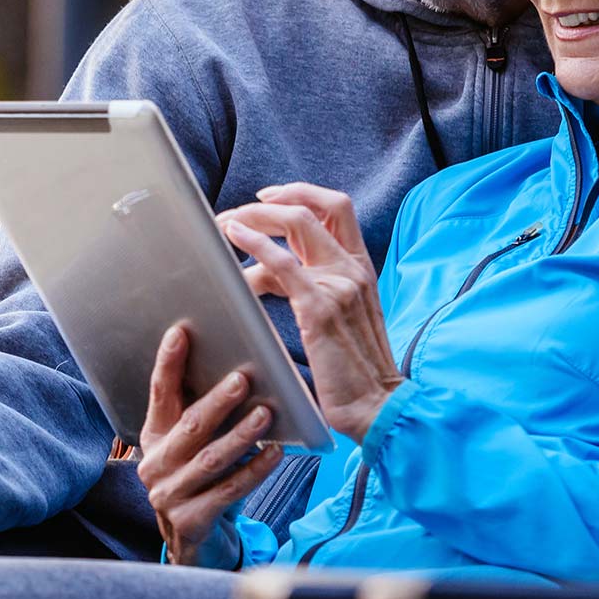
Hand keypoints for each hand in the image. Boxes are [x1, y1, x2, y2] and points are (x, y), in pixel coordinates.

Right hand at [138, 326, 282, 566]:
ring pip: (211, 459)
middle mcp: (154, 464)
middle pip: (189, 427)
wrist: (195, 544)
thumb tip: (239, 372)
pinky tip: (275, 454)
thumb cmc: (202, 481)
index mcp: (154, 438)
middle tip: (243, 379)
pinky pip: (228, 490)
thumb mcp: (196, 446)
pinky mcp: (190, 522)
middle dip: (217, 401)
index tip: (181, 332)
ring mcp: (169, 495)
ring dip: (241, 435)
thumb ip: (204, 415)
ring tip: (266, 414)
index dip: (168, 363)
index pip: (159, 393)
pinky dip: (254, 470)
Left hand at [216, 184, 399, 441]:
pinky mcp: (320, 307)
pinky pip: (282, 262)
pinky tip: (234, 237)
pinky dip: (254, 242)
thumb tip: (263, 271)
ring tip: (223, 227)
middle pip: (312, 208)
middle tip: (234, 214)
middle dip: (268, 203)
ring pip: (296, 223)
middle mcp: (353, 268)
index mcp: (361, 268)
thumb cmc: (352, 370)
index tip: (266, 198)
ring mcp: (340, 284)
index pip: (336, 207)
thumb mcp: (339, 316)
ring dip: (254, 218)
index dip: (300, 193)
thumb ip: (311, 286)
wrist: (375, 406)